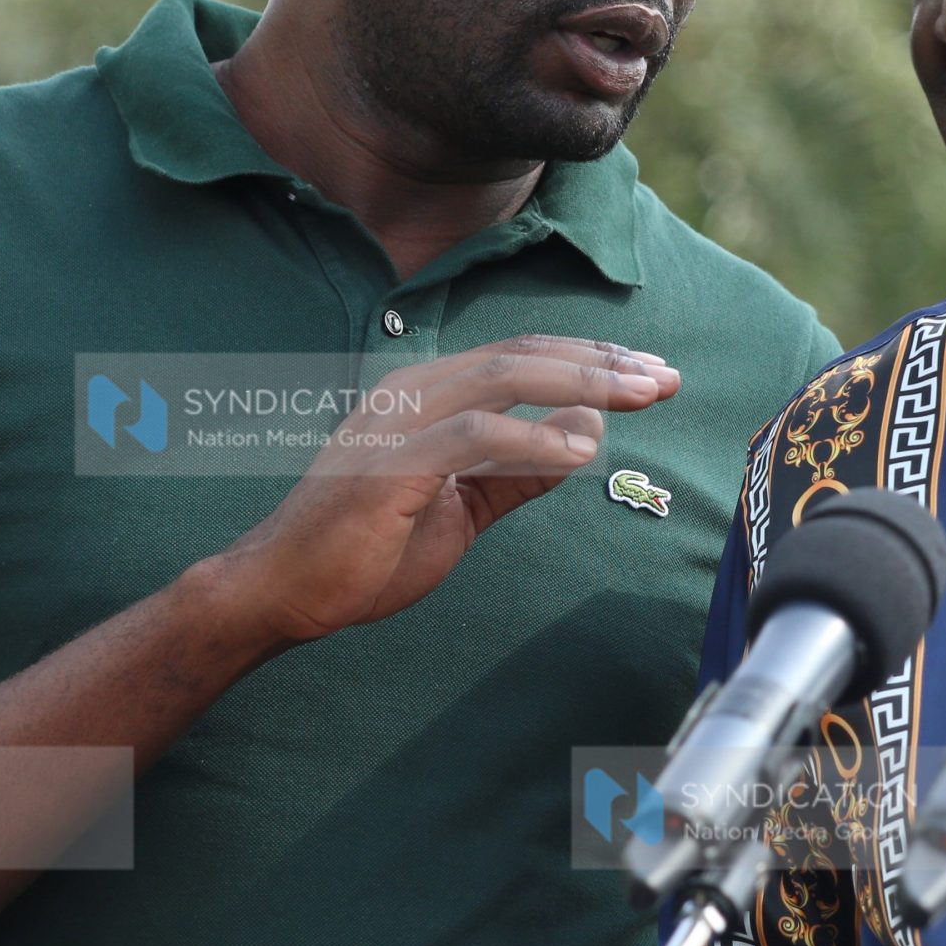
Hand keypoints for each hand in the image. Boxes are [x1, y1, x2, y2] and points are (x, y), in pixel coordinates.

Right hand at [207, 335, 679, 643]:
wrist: (281, 590)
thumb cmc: (366, 548)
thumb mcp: (464, 505)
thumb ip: (518, 469)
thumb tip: (584, 431)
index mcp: (428, 394)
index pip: (522, 356)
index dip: (591, 358)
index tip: (650, 371)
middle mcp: (412, 392)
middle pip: (521, 355)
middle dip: (600, 361)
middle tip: (663, 377)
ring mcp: (396, 424)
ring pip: (500, 377)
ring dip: (578, 383)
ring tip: (637, 398)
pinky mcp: (388, 466)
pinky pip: (469, 436)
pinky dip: (529, 437)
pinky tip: (578, 450)